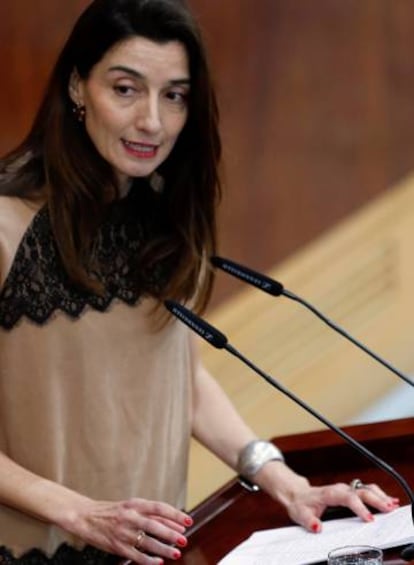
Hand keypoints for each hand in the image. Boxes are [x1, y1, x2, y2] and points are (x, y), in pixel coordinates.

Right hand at [60, 497, 191, 563]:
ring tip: (176, 553)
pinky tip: (158, 562)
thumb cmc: (112, 511)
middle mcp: (130, 517)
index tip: (188, 521)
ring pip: (147, 542)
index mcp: (135, 504)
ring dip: (164, 548)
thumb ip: (149, 513)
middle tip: (184, 539)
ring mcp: (123, 532)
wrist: (85, 516)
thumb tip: (173, 522)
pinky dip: (149, 560)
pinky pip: (136, 555)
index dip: (174, 514)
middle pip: (155, 525)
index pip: (159, 508)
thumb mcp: (130, 506)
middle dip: (171, 533)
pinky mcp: (117, 546)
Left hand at [253, 461, 399, 532]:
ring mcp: (346, 489)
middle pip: (361, 491)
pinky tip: (389, 501)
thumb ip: (308, 520)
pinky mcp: (349, 492)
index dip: (359, 507)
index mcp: (329, 494)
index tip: (368, 518)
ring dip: (380, 496)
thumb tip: (316, 527)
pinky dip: (378, 495)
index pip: (347, 497)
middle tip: (388, 509)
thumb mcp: (299, 514)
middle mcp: (340, 489)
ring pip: (366, 489)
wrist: (298, 494)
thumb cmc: (300, 504)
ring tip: (392, 505)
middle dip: (375, 500)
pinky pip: (366, 491)